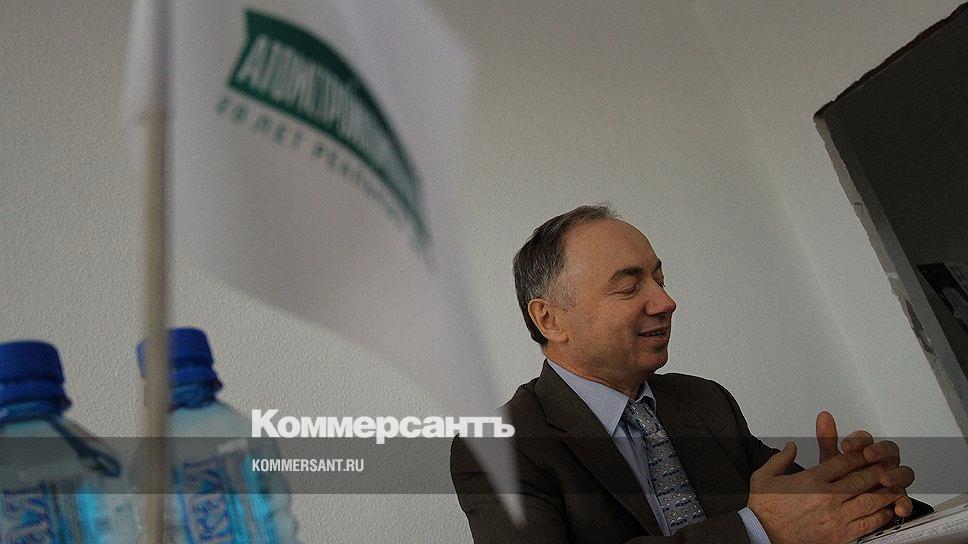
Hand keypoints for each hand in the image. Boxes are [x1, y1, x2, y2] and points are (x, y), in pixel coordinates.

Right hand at [748, 441, 912, 543]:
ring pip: (870, 501)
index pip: (844, 462)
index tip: (867, 452)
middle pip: (862, 479)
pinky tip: (886, 510)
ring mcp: (835, 516)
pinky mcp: (839, 534)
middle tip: (887, 466)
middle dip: (877, 471)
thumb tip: (792, 447)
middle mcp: (826, 496)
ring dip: (884, 492)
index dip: (860, 455)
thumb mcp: (765, 476)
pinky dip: (881, 516)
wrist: (762, 535)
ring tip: (894, 486)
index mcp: (811, 479)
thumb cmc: (764, 509)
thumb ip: (781, 458)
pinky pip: (868, 524)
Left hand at [816, 411, 914, 516]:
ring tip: (884, 479)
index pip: (867, 439)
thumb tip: (823, 415)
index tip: (846, 445)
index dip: (858, 440)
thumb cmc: (839, 480)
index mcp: (868, 451)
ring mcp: (893, 481)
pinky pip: (906, 500)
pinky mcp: (898, 499)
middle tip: (868, 455)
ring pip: (904, 473)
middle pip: (891, 451)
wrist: (841, 505)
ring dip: (896, 475)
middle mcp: (883, 463)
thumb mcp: (831, 462)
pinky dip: (904, 504)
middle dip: (880, 451)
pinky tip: (897, 507)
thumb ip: (828, 440)